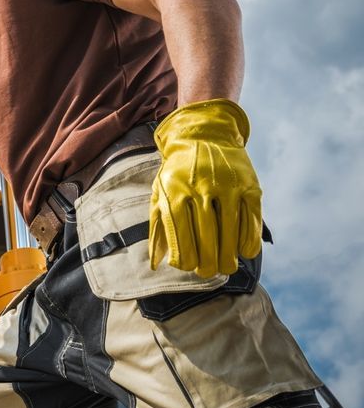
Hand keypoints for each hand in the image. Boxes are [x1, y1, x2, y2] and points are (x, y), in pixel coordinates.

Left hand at [149, 99, 262, 277]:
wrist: (204, 135)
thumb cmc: (177, 172)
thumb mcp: (160, 194)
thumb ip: (158, 229)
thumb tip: (156, 265)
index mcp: (174, 193)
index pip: (180, 235)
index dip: (185, 257)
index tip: (188, 267)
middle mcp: (200, 189)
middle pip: (206, 237)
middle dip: (208, 261)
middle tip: (208, 273)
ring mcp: (227, 186)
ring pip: (230, 230)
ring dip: (229, 255)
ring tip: (227, 267)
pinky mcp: (249, 184)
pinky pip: (251, 218)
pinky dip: (249, 238)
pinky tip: (245, 251)